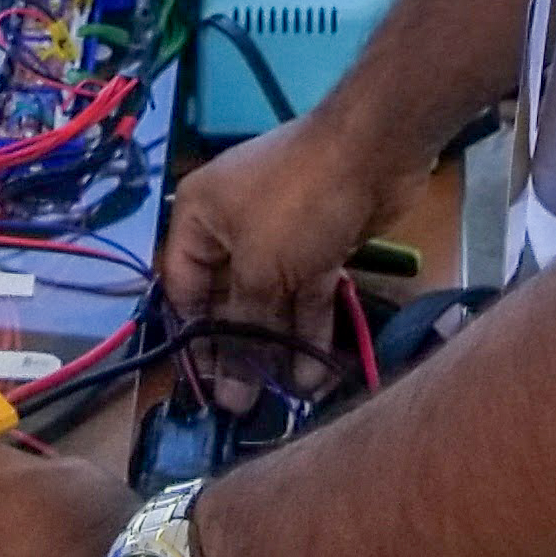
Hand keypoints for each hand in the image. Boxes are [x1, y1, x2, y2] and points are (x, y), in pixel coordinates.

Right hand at [159, 111, 397, 407]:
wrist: (374, 151)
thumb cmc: (297, 201)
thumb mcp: (258, 268)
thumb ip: (242, 327)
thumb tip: (230, 387)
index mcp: (199, 216)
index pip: (181, 286)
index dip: (191, 337)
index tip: (201, 386)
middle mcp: (233, 225)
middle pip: (226, 298)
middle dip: (236, 350)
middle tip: (240, 405)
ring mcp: (279, 236)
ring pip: (269, 302)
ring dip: (274, 348)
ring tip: (278, 400)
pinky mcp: (318, 246)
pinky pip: (304, 295)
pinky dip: (306, 330)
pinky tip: (311, 375)